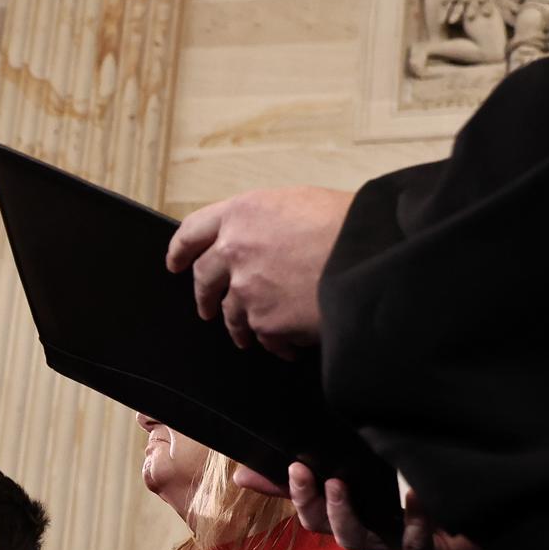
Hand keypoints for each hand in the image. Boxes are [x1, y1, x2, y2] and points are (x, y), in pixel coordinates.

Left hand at [164, 187, 353, 354]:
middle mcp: (234, 249)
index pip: (193, 230)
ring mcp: (246, 289)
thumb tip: (265, 240)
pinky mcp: (265, 322)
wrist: (374, 258)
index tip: (174, 262)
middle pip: (204, 278)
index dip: (180, 249)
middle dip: (204, 294)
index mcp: (242, 213)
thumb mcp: (301, 203)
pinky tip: (289, 345)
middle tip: (207, 306)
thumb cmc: (349, 225)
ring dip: (239, 326)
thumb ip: (269, 222)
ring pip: (231, 314)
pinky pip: (263, 338)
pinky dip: (275, 344)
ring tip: (249, 335)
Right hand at [276, 463, 482, 549]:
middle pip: (326, 530)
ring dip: (344, 516)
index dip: (290, 493)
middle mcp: (371, 535)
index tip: (280, 467)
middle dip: (312, 503)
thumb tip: (244, 473)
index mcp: (356, 515)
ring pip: (358, 542)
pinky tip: (413, 495)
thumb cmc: (422, 498)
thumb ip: (316, 474)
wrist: (485, 521)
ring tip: (341, 485)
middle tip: (307, 472)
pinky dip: (413, 523)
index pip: (309, 509)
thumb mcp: (370, 477)